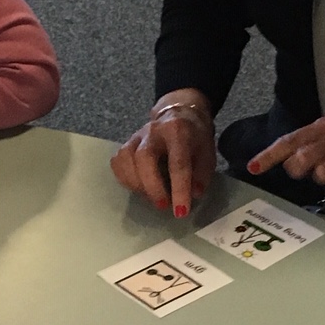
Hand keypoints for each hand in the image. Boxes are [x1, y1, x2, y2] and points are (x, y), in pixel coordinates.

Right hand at [109, 90, 215, 217]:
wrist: (180, 113)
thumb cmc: (195, 137)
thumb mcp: (207, 152)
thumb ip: (201, 174)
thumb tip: (193, 194)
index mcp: (178, 131)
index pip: (178, 162)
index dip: (179, 188)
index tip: (181, 211)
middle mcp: (154, 130)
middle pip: (143, 157)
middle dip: (152, 186)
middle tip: (163, 205)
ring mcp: (137, 135)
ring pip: (126, 159)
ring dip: (137, 185)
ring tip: (151, 198)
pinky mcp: (127, 142)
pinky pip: (117, 161)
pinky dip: (125, 179)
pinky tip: (138, 188)